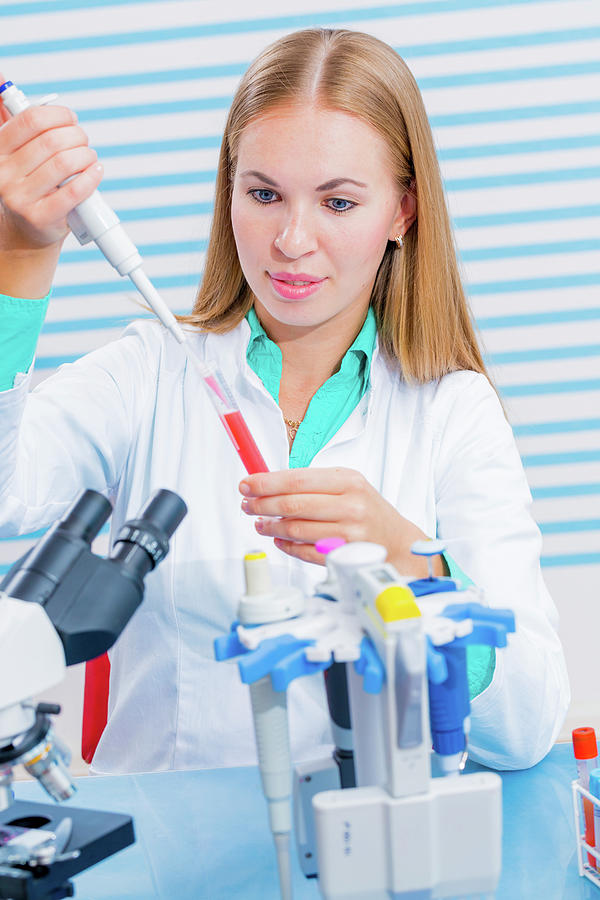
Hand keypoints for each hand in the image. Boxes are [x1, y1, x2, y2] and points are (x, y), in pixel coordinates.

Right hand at [0, 77, 102, 249]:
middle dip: (77, 136)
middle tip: (84, 142)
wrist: (26, 232)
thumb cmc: (28, 186)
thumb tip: (2, 75)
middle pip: (52, 141)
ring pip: (64, 164)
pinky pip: (73, 192)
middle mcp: (4, 174)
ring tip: (89, 158)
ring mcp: (20, 198)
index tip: (71, 119)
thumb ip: (11, 118)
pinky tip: (95, 172)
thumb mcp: (15, 151)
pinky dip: (90, 178)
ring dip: (86, 156)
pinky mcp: (40, 218)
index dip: (58, 114)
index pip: (30, 120)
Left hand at [239, 467, 443, 575]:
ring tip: (259, 522)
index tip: (247, 483)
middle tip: (246, 504)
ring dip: (270, 526)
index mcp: (349, 481)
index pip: (297, 480)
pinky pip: (304, 552)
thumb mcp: (348, 485)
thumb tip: (267, 482)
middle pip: (293, 505)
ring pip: (296, 529)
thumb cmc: (367, 509)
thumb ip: (312, 482)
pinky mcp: (344, 557)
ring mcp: (348, 534)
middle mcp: (351, 506)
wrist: (398, 542)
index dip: (267, 482)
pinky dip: (286, 545)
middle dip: (262, 504)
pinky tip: (278, 538)